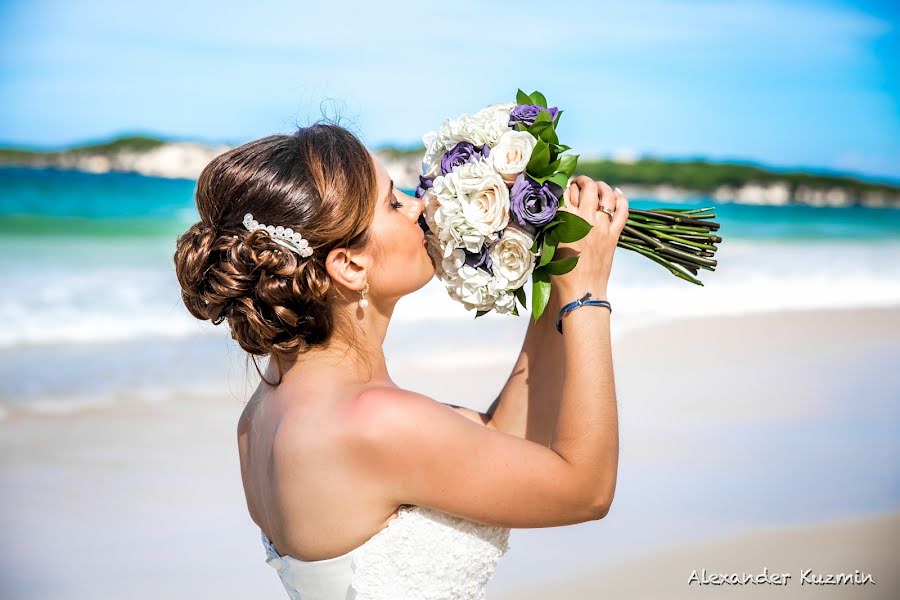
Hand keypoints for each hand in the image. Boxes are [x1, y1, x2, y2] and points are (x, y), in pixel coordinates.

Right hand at [551, 176, 627, 300]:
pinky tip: (617, 193)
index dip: (564, 187)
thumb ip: (553, 224)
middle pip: (587, 187)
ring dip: (601, 186)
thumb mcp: (549, 244)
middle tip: (579, 182)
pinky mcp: (615, 235)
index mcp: (565, 222)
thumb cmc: (560, 272)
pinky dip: (621, 198)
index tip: (563, 188)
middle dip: (582, 181)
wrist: (581, 291)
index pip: (566, 192)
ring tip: (596, 186)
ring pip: (607, 194)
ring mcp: (603, 227)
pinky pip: (623, 210)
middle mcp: (586, 220)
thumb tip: (557, 207)